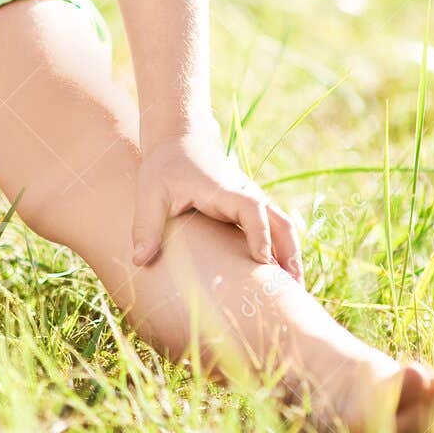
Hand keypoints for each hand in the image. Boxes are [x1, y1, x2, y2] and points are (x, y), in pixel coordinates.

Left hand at [131, 128, 302, 280]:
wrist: (178, 140)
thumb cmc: (165, 166)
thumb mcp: (150, 192)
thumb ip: (145, 225)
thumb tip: (139, 261)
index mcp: (224, 189)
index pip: (252, 209)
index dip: (260, 235)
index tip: (261, 262)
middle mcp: (245, 194)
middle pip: (281, 222)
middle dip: (290, 254)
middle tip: (294, 290)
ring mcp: (250, 201)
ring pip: (282, 227)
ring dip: (290, 255)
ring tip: (294, 292)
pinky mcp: (248, 208)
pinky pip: (273, 229)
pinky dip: (281, 251)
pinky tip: (277, 278)